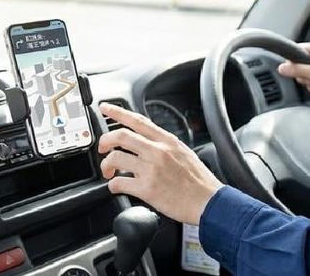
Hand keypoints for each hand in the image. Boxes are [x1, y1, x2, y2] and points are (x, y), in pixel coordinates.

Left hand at [98, 102, 222, 224]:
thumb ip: (164, 145)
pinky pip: (118, 183)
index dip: (118, 112)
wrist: (208, 201)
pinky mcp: (146, 189)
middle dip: (104, 141)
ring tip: (109, 172)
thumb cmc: (198, 180)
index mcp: (167, 141)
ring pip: (115, 158)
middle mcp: (158, 151)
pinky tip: (116, 187)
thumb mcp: (184, 152)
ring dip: (106, 165)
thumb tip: (146, 142)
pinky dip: (112, 185)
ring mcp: (151, 169)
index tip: (106, 108)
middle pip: (121, 136)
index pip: (138, 121)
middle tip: (102, 149)